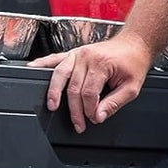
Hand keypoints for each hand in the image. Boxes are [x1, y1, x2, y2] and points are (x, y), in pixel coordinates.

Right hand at [29, 32, 153, 132]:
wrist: (135, 44)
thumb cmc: (134, 62)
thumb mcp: (132, 87)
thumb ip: (115, 103)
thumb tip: (99, 116)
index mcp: (101, 64)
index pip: (88, 93)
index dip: (89, 110)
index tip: (94, 119)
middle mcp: (86, 57)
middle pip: (73, 88)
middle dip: (75, 109)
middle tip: (79, 124)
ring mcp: (78, 53)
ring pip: (60, 75)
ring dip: (54, 92)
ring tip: (52, 106)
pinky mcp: (74, 53)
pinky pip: (55, 58)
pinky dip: (43, 64)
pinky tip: (33, 68)